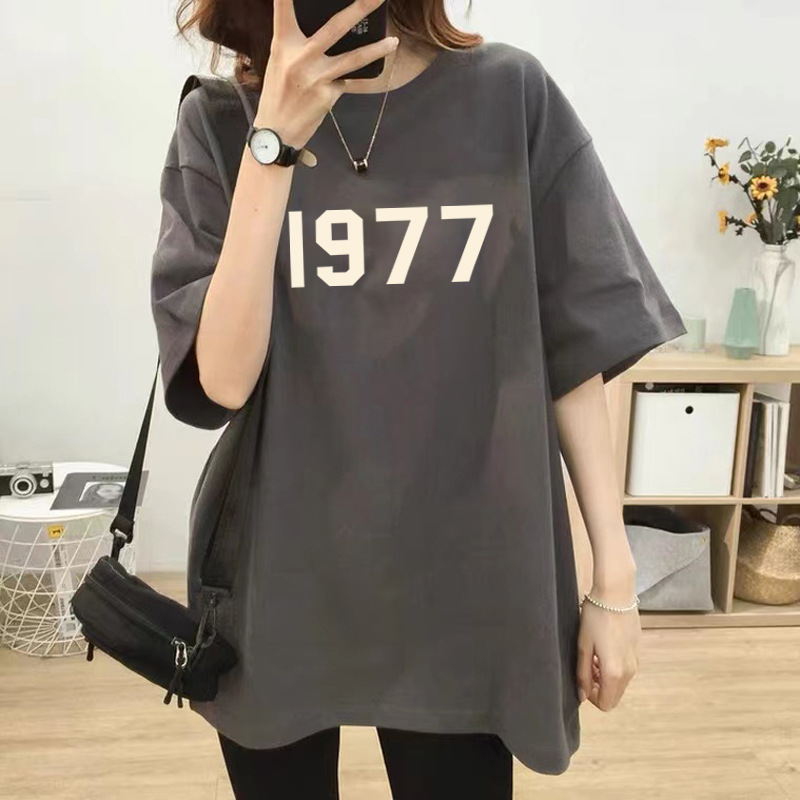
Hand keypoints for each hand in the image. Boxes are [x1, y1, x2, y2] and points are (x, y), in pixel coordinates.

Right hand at [256, 0, 399, 149]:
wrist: (277, 132)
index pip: (284, 9)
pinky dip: (352, 77)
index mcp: (283, 44)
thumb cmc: (278, 93)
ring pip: (354, 59)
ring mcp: (317, 76)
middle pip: (335, 27)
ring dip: (377, 49)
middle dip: (360, 8)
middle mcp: (301, 57)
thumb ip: (298, 43)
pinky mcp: (329, 94)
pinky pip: (348, 80)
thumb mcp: (280, 61)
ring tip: (394, 42)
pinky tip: (361, 76)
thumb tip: (325, 28)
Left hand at [575, 585, 640, 710]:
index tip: (582, 678)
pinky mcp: (637, 651)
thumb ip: (582, 673)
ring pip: (620, 683)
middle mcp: (629, 671)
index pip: (606, 704)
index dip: (591, 696)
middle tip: (586, 666)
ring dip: (605, 676)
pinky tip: (603, 647)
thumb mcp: (583, 646)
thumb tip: (581, 695)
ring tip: (592, 654)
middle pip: (614, 695)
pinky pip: (626, 669)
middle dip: (598, 687)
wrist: (616, 594)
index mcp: (614, 672)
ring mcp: (636, 661)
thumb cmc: (596, 617)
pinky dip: (613, 666)